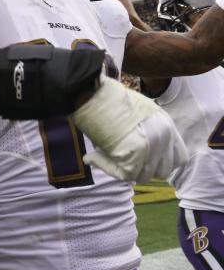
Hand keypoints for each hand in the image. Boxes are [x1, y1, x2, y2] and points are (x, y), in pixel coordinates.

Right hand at [73, 77, 187, 181]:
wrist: (91, 93)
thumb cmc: (107, 99)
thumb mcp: (136, 112)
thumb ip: (145, 131)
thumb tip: (137, 153)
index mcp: (166, 126)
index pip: (179, 159)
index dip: (161, 163)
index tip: (144, 160)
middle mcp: (163, 138)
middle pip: (162, 172)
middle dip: (143, 169)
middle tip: (123, 160)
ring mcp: (150, 148)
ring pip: (143, 176)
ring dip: (124, 169)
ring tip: (104, 155)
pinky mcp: (133, 157)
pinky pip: (124, 175)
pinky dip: (108, 168)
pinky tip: (93, 157)